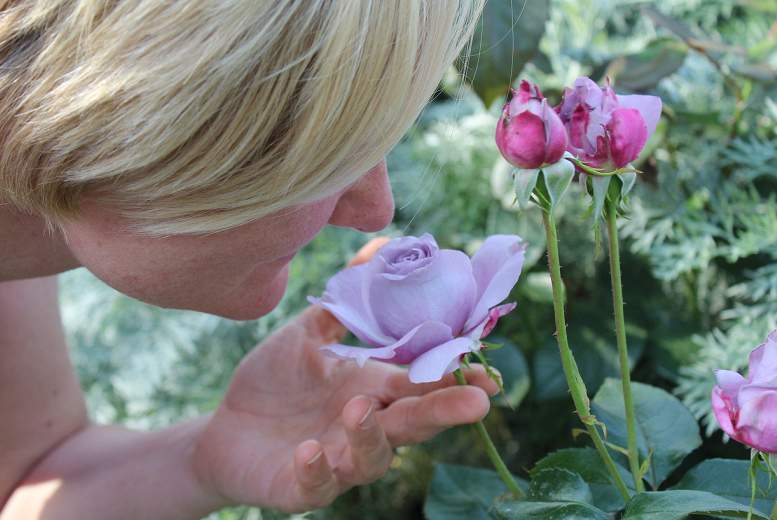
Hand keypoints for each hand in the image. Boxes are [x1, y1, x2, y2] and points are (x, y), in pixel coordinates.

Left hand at [193, 239, 498, 512]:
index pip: (421, 383)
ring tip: (359, 408)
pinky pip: (317, 485)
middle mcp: (365, 427)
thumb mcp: (307, 334)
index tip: (488, 373)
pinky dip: (317, 470)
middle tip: (476, 402)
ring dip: (370, 436)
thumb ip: (344, 301)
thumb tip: (379, 247)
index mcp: (372, 389)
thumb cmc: (275, 381)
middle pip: (413, 422)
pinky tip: (308, 451)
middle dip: (444, 411)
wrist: (226, 427)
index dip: (454, 379)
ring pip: (371, 458)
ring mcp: (337, 460)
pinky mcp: (302, 486)